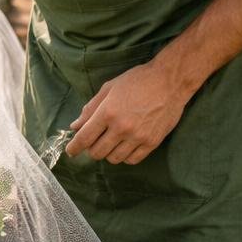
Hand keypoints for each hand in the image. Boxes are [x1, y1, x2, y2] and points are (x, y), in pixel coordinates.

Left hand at [65, 61, 192, 164]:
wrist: (170, 81)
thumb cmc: (137, 81)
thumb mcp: (109, 88)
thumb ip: (90, 108)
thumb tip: (75, 126)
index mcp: (108, 112)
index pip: (84, 138)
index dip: (74, 148)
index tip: (70, 151)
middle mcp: (122, 128)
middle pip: (97, 152)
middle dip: (90, 149)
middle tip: (93, 142)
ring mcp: (138, 137)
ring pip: (114, 158)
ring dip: (107, 153)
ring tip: (110, 142)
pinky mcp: (152, 142)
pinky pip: (132, 160)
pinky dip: (124, 156)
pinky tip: (124, 147)